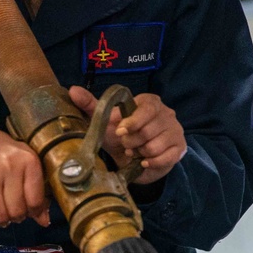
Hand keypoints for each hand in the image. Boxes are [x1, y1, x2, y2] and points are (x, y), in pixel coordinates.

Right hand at [0, 130, 49, 226]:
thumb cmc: (8, 156)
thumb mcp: (28, 166)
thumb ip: (38, 193)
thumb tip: (43, 221)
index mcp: (28, 161)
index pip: (35, 201)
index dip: (35, 212)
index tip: (30, 210)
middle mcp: (9, 166)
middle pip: (17, 210)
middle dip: (17, 217)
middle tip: (15, 213)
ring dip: (2, 220)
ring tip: (2, 214)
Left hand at [68, 85, 185, 184]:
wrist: (135, 159)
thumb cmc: (121, 136)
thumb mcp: (105, 121)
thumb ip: (91, 105)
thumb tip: (73, 90)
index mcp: (150, 102)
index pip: (146, 109)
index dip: (132, 122)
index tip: (120, 131)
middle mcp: (166, 114)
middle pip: (148, 130)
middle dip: (132, 142)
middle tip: (126, 144)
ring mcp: (175, 131)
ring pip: (155, 146)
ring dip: (140, 153)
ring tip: (136, 151)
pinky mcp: (179, 149)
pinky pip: (164, 158)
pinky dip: (151, 162)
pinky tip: (144, 161)